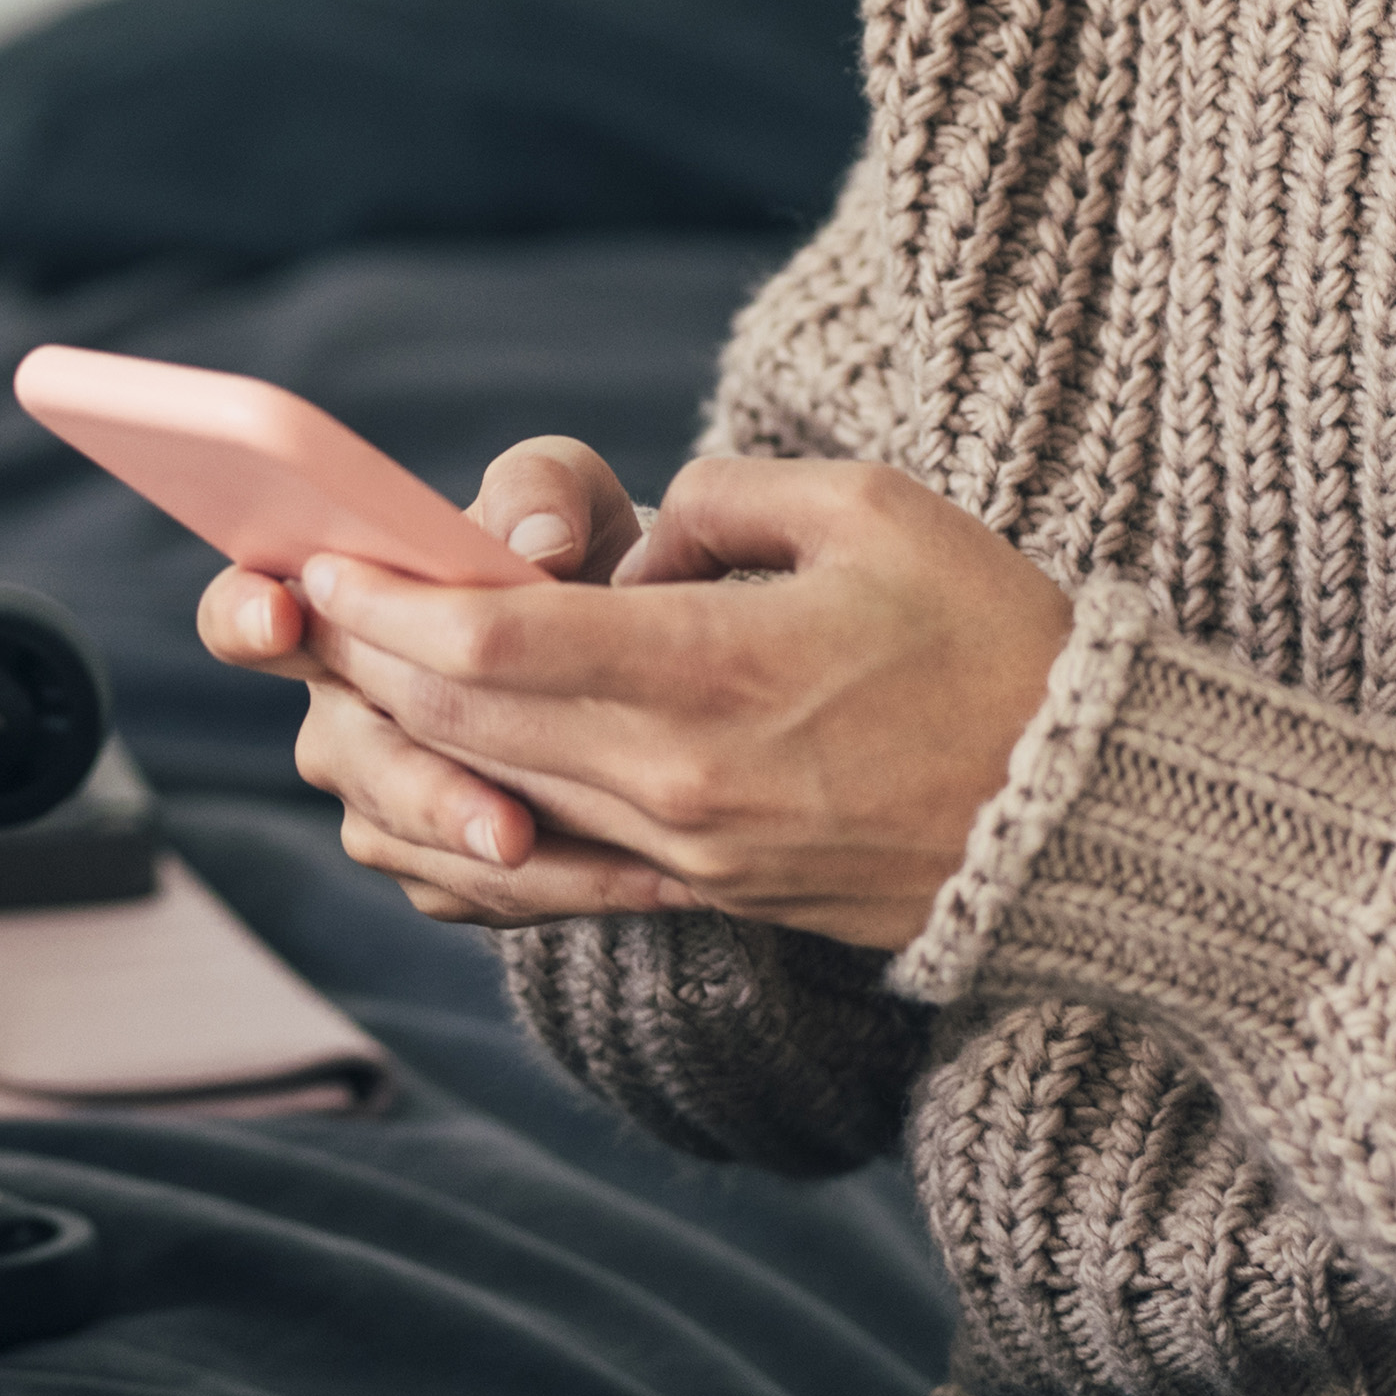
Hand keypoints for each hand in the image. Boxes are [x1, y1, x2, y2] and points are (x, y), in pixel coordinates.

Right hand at [202, 439, 687, 926]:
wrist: (638, 661)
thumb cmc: (571, 554)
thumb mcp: (565, 497)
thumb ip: (542, 491)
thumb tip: (539, 545)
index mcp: (332, 610)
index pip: (242, 612)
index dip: (245, 615)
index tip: (285, 617)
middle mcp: (337, 710)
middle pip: (341, 755)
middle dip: (419, 788)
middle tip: (494, 815)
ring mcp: (377, 795)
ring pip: (401, 835)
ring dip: (476, 850)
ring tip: (541, 844)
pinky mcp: (431, 867)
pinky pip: (463, 889)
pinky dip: (542, 886)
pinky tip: (622, 871)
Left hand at [295, 458, 1074, 952]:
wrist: (1092, 821)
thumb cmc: (999, 645)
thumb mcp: (875, 514)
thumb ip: (728, 499)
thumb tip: (635, 540)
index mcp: (716, 673)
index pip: (491, 646)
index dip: (387, 602)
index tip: (330, 558)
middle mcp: (677, 779)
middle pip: (454, 724)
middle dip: (359, 660)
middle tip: (303, 605)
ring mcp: (681, 853)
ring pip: (480, 798)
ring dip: (390, 743)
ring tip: (342, 680)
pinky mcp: (696, 896)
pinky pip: (535, 879)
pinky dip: (456, 831)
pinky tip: (413, 790)